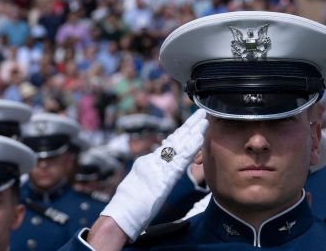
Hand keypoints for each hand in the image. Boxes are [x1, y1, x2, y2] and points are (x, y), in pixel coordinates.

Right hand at [98, 110, 207, 239]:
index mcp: (148, 163)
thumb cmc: (128, 207)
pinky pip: (181, 159)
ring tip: (204, 120)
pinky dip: (191, 147)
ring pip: (179, 146)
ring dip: (193, 132)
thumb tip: (155, 169)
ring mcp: (158, 167)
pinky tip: (200, 138)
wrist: (121, 214)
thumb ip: (149, 175)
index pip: (168, 145)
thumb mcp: (139, 186)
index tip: (190, 124)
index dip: (180, 133)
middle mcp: (153, 161)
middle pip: (174, 140)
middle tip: (200, 113)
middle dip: (189, 126)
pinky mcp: (164, 176)